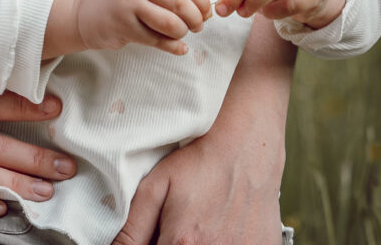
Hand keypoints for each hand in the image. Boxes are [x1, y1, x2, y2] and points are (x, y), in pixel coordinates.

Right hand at [46, 0, 210, 57]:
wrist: (82, 9)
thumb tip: (204, 8)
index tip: (206, 11)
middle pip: (179, 2)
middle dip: (195, 18)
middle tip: (198, 26)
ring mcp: (128, 4)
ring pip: (170, 23)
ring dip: (182, 33)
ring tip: (181, 35)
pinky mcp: (123, 26)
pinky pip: (157, 40)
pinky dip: (173, 47)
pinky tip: (178, 48)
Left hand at [113, 16, 292, 244]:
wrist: (248, 145)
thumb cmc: (201, 162)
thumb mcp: (156, 186)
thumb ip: (133, 228)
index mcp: (182, 244)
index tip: (158, 233)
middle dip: (173, 242)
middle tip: (182, 222)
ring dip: (200, 241)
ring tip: (204, 222)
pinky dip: (227, 241)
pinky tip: (225, 226)